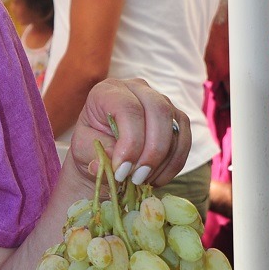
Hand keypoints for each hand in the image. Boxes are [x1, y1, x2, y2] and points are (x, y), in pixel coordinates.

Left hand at [67, 77, 190, 189]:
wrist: (104, 154)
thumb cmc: (91, 147)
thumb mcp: (84, 151)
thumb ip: (95, 156)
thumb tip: (109, 167)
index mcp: (109, 90)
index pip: (128, 108)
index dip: (130, 142)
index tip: (121, 171)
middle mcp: (138, 88)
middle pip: (158, 111)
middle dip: (151, 151)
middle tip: (137, 178)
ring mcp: (161, 101)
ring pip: (175, 126)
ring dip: (163, 160)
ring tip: (143, 181)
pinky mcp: (176, 118)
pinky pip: (184, 140)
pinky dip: (174, 164)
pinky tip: (157, 179)